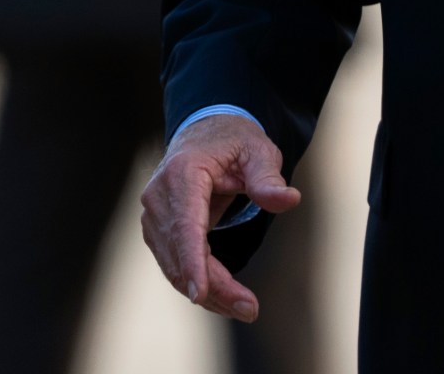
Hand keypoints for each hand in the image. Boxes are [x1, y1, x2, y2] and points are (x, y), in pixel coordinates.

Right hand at [138, 113, 300, 321]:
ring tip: (246, 308)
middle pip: (183, 253)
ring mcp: (154, 215)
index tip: (199, 293)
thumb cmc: (234, 142)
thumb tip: (289, 200)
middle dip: (214, 286)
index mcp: (182, 174)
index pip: (185, 224)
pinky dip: (199, 282)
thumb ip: (269, 179)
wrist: (205, 134)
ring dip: (209, 292)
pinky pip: (175, 264)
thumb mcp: (259, 152)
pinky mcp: (158, 231)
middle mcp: (159, 196)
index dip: (192, 260)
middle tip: (251, 309)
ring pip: (176, 266)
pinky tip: (225, 297)